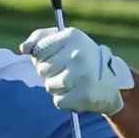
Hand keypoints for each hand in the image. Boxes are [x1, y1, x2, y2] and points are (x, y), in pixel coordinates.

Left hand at [20, 27, 134, 115]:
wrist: (115, 83)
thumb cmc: (84, 58)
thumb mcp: (66, 40)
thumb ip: (41, 39)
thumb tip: (23, 48)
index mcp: (71, 36)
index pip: (38, 51)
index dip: (44, 57)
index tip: (59, 58)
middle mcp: (77, 54)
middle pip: (41, 69)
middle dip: (51, 73)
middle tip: (69, 71)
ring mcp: (81, 75)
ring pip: (49, 86)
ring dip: (58, 88)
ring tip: (75, 82)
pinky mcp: (84, 95)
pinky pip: (58, 101)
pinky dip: (65, 101)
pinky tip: (78, 93)